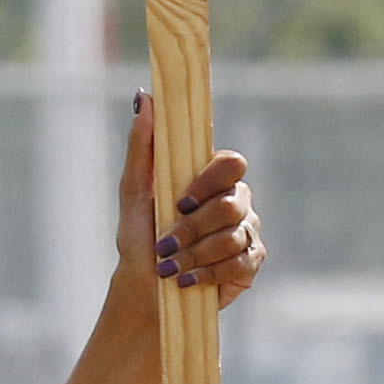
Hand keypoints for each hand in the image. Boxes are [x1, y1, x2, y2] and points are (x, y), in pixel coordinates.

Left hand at [114, 96, 261, 306]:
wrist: (144, 286)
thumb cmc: (139, 235)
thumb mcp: (133, 190)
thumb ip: (142, 144)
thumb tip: (144, 97)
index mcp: (213, 178)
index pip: (232, 163)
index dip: (209, 183)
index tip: (180, 202)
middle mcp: (237, 200)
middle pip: (232, 204)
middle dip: (193, 228)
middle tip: (165, 245)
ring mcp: (247, 232)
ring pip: (234, 236)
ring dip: (195, 254)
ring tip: (169, 267)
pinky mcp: (250, 264)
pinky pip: (240, 263)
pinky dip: (209, 273)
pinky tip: (188, 280)